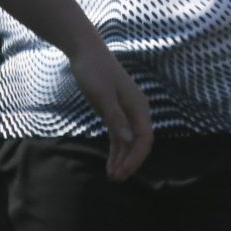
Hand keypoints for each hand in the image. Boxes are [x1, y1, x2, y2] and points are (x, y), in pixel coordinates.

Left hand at [62, 27, 155, 179]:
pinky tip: (111, 163)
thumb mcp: (102, 96)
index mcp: (138, 106)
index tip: (122, 173)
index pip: (144, 139)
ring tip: (112, 176)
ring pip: (130, 141)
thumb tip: (128, 140)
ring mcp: (127, 111)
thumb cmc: (93, 71)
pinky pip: (121, 135)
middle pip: (140, 143)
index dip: (136, 158)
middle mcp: (137, 110)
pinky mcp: (116, 111)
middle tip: (115, 179)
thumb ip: (115, 118)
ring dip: (123, 159)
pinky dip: (117, 149)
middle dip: (130, 162)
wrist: (85, 51)